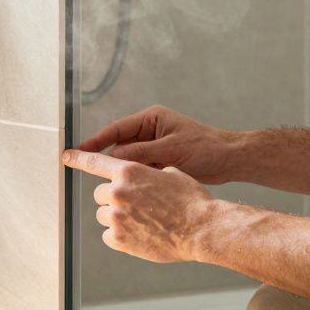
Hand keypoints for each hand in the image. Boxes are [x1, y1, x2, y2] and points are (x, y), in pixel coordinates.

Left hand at [61, 149, 218, 263]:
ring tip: (142, 222)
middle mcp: (118, 192)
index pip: (95, 162)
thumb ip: (148, 173)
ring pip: (103, 215)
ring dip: (117, 217)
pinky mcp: (118, 239)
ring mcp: (116, 217)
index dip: (79, 158)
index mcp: (129, 171)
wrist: (201, 229)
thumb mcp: (171, 174)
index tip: (66, 156)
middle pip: (100, 193)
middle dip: (114, 198)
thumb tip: (143, 177)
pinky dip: (120, 236)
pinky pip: (108, 236)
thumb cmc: (191, 201)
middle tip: (135, 206)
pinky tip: (140, 235)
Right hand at [77, 105, 239, 184]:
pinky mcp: (159, 161)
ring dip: (126, 172)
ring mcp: (154, 147)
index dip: (96, 141)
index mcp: (152, 119)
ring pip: (129, 161)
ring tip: (118, 186)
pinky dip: (137, 179)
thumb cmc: (206, 148)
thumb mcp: (172, 149)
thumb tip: (115, 158)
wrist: (230, 160)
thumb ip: (142, 152)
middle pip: (120, 145)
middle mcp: (150, 131)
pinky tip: (133, 190)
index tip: (78, 151)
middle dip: (111, 161)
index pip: (116, 129)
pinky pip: (140, 170)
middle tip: (95, 174)